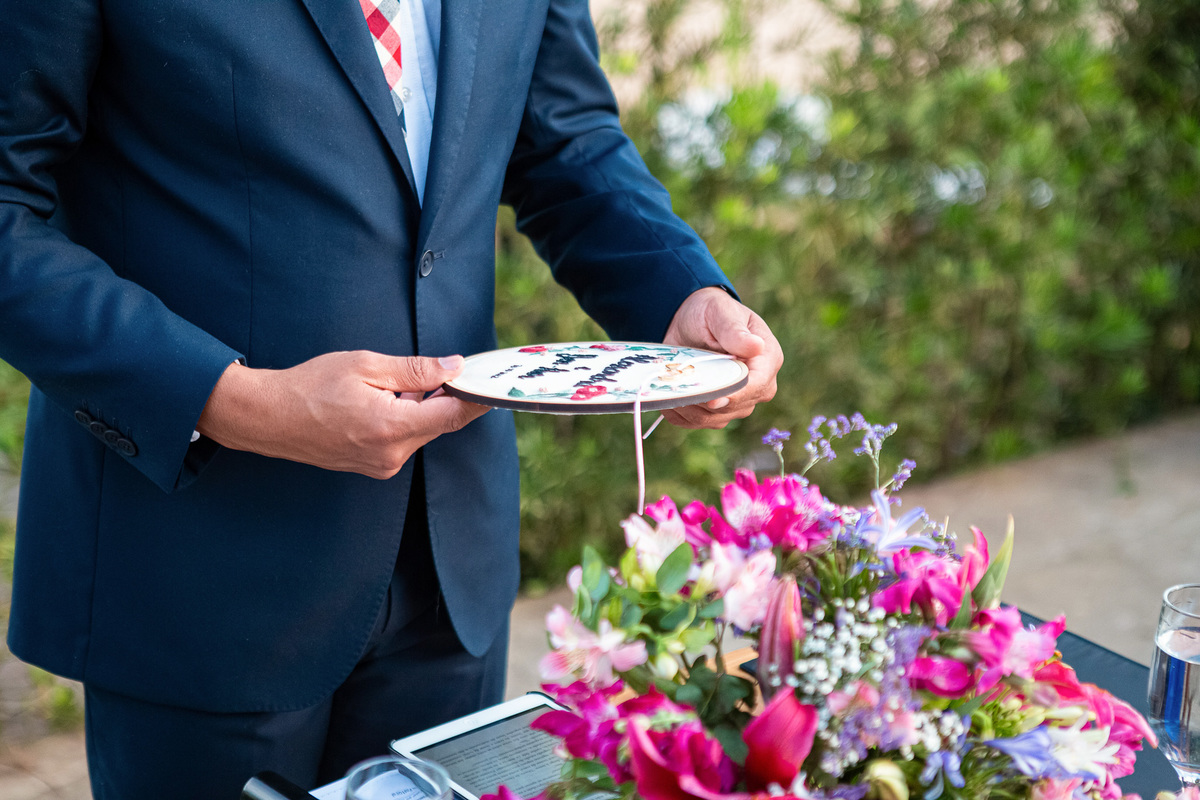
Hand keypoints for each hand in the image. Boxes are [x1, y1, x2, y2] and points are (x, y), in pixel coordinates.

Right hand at [196, 350, 489, 478]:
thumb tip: (454, 367)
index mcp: (391, 427)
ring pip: (421, 431)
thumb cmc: (310, 386)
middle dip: (443, 397)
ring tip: (389, 387)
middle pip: (439, 423)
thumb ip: (415, 370)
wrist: (268, 418)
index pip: (453, 415)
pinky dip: (404, 420)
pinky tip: (382, 402)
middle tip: (438, 369)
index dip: (476, 397)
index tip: (491, 383)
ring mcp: (382, 465)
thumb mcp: (366, 365)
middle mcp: (391, 454)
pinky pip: (404, 440)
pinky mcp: (374, 467)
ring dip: (419, 408)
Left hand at [662, 287, 782, 428]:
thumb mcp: (720, 313)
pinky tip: (668, 399)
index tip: (713, 399)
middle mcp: (758, 385)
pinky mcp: (717, 410)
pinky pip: (699, 422)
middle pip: (736, 407)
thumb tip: (756, 347)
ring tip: (670, 389)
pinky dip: (680, 414)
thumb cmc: (711, 312)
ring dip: (690, 408)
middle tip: (679, 387)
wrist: (692, 322)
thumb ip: (735, 332)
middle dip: (706, 401)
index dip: (736, 395)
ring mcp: (738, 401)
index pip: (758, 385)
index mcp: (767, 359)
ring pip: (716, 418)